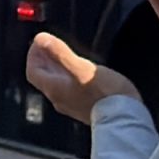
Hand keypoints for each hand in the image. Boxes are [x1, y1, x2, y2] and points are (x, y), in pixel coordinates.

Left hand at [26, 33, 142, 124]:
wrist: (125, 120)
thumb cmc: (104, 92)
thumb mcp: (81, 68)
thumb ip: (61, 53)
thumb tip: (41, 39)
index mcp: (54, 89)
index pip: (33, 71)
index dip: (33, 56)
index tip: (39, 42)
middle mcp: (58, 99)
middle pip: (44, 78)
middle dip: (45, 61)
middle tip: (49, 46)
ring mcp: (72, 106)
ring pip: (57, 85)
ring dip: (57, 69)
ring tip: (64, 56)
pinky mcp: (86, 109)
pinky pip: (70, 90)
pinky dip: (69, 78)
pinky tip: (81, 72)